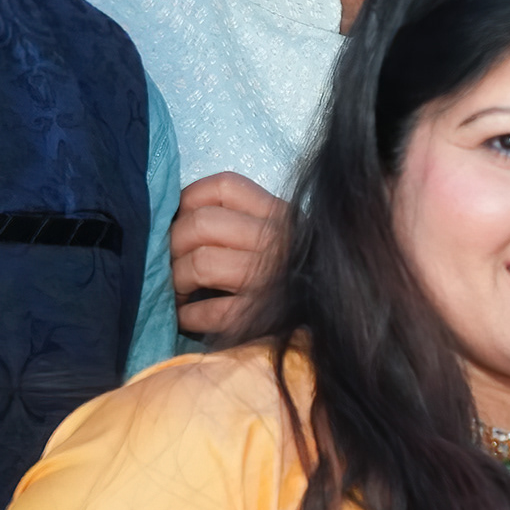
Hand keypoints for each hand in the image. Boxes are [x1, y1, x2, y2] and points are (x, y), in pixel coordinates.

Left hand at [170, 170, 287, 336]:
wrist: (339, 322)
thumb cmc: (299, 278)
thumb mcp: (282, 237)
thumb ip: (242, 220)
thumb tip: (176, 219)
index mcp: (283, 216)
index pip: (224, 187)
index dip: (187, 200)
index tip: (178, 221)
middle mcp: (281, 242)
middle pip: (202, 223)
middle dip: (172, 244)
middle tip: (170, 263)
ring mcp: (273, 279)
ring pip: (201, 263)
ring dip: (177, 279)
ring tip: (178, 291)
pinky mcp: (265, 317)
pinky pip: (213, 310)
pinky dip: (190, 315)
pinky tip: (186, 317)